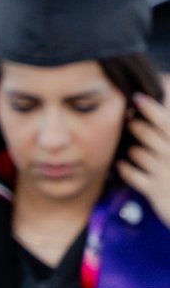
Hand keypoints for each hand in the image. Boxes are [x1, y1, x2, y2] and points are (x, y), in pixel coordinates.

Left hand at [119, 92, 169, 227]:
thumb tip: (162, 97)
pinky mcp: (154, 190)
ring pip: (137, 153)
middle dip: (136, 126)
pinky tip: (122, 164)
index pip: (165, 122)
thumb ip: (168, 129)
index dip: (151, 108)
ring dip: (132, 149)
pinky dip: (125, 168)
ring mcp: (164, 173)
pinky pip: (131, 174)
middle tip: (130, 121)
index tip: (137, 97)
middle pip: (147, 134)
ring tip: (134, 146)